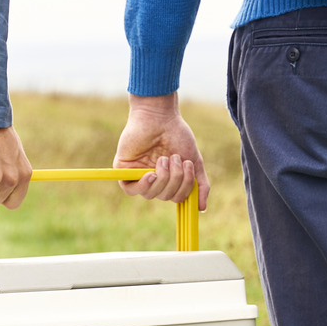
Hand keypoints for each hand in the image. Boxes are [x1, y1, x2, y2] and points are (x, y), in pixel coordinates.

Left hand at [113, 93, 209, 211]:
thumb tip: (202, 208)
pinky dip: (144, 185)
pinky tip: (150, 174)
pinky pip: (131, 190)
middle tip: (176, 159)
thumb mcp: (194, 161)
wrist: (160, 117)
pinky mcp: (124, 170)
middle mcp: (154, 179)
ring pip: (150, 194)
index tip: (190, 170)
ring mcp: (138, 175)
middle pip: (165, 196)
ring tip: (165, 159)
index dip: (184, 189)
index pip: (176, 197)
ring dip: (163, 178)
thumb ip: (200, 184)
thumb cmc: (177, 135)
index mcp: (169, 179)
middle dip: (175, 180)